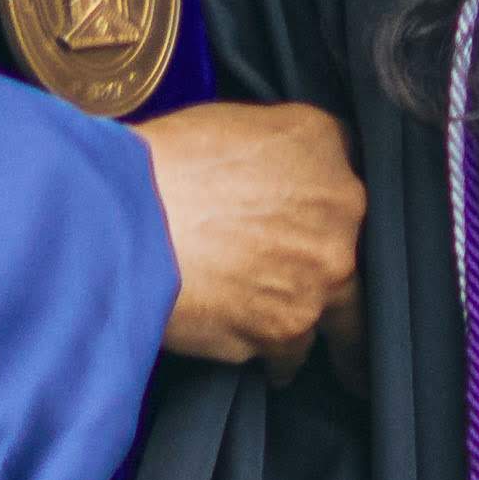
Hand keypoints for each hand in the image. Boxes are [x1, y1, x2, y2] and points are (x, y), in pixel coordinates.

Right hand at [138, 101, 363, 375]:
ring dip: (313, 317)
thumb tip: (284, 176)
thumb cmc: (161, 165)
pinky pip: (291, 355)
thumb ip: (280, 148)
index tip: (334, 221)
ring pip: (339, 313)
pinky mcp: (284, 332)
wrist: (124, 223)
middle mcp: (339, 212)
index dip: (332, 199)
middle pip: (355, 248)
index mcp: (322, 146)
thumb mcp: (230, 120)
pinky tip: (266, 359)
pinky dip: (278, 359)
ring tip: (304, 336)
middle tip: (325, 283)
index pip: (346, 169)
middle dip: (335, 266)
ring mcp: (317, 277)